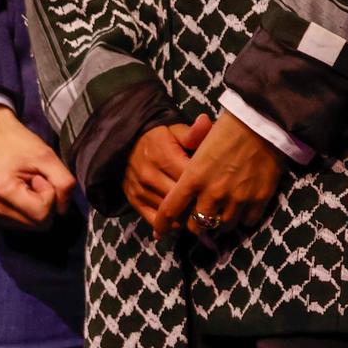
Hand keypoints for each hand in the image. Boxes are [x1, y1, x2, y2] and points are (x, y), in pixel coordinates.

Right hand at [0, 104, 74, 227]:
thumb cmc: (18, 144)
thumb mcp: (48, 156)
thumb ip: (63, 183)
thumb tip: (64, 210)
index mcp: (2, 193)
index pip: (43, 215)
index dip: (50, 195)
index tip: (40, 177)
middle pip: (38, 225)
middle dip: (45, 203)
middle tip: (35, 180)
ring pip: (32, 227)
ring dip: (37, 207)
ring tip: (26, 184)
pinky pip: (22, 224)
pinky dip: (28, 210)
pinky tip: (20, 192)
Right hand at [125, 116, 208, 231]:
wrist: (127, 144)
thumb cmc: (159, 138)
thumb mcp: (175, 131)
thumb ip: (192, 132)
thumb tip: (206, 122)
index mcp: (164, 155)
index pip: (189, 177)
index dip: (205, 186)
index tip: (220, 189)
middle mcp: (150, 174)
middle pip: (179, 197)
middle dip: (197, 204)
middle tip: (215, 208)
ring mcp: (140, 189)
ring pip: (166, 211)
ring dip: (184, 216)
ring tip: (201, 218)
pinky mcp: (133, 200)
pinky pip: (151, 218)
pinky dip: (166, 225)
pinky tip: (179, 225)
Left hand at [156, 112, 285, 243]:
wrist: (264, 120)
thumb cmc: (229, 127)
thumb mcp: (201, 144)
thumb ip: (189, 169)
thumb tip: (180, 183)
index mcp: (194, 177)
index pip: (170, 210)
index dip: (162, 225)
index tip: (160, 232)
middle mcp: (213, 192)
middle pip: (197, 225)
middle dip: (195, 224)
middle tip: (200, 218)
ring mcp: (237, 198)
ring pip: (222, 226)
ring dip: (220, 222)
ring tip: (223, 213)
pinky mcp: (259, 198)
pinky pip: (247, 221)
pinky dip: (244, 218)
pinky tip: (244, 208)